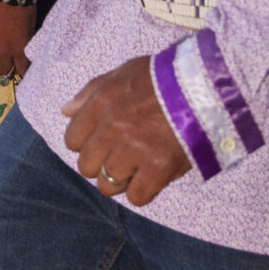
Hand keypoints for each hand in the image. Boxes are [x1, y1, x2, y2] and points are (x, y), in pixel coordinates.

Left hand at [61, 57, 191, 207]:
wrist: (202, 86)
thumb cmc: (162, 77)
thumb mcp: (122, 73)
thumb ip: (90, 92)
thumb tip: (66, 111)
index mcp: (101, 104)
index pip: (73, 140)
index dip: (86, 144)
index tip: (102, 142)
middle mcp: (112, 129)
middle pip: (86, 167)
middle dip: (100, 165)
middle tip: (120, 157)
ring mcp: (134, 151)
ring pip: (108, 185)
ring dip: (121, 180)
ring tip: (137, 168)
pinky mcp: (158, 168)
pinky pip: (137, 197)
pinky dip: (143, 191)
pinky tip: (153, 177)